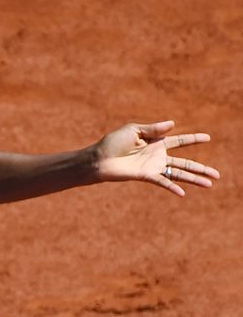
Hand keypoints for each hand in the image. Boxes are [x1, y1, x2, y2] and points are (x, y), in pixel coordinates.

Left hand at [94, 120, 219, 195]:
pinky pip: (162, 181)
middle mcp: (157, 156)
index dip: (193, 139)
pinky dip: (172, 186)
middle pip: (184, 163)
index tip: (208, 138)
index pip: (179, 141)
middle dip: (201, 168)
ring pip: (178, 174)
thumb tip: (173, 123)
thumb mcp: (133, 130)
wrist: (98, 158)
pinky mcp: (145, 176)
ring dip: (194, 179)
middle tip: (218, 174)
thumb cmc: (112, 143)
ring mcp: (153, 167)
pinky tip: (183, 193)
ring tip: (210, 184)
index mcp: (155, 142)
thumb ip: (153, 129)